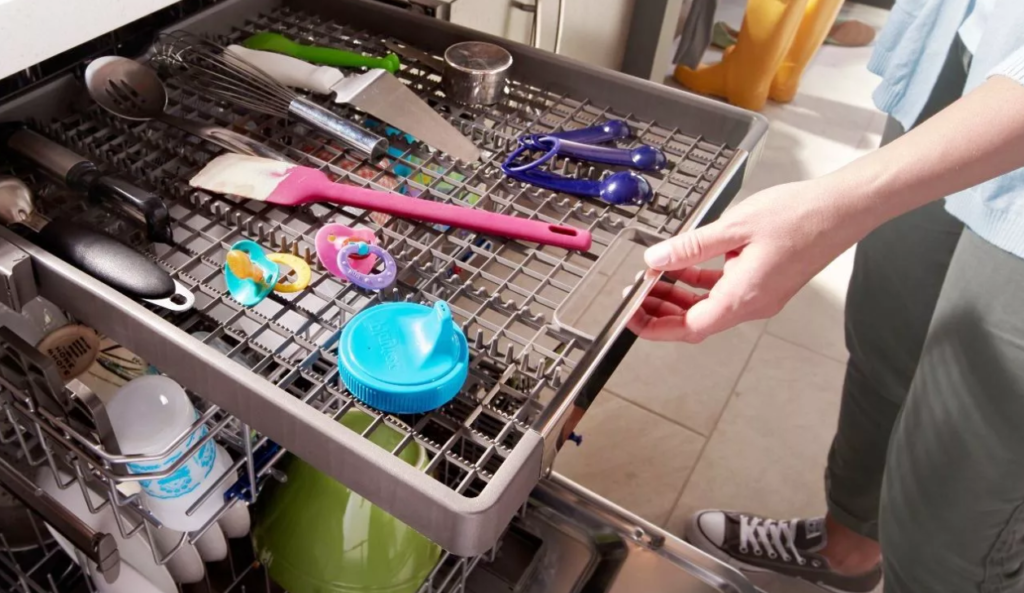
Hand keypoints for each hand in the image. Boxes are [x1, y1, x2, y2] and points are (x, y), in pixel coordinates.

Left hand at [627, 179, 868, 342]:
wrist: (844, 208)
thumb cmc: (800, 216)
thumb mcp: (734, 226)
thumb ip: (690, 246)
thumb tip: (655, 261)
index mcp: (743, 298)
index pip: (688, 328)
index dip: (655, 326)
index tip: (632, 316)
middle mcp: (753, 305)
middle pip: (697, 322)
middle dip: (663, 312)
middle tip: (637, 297)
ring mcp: (762, 296)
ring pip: (711, 307)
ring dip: (681, 298)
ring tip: (654, 281)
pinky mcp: (768, 283)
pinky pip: (727, 291)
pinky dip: (702, 283)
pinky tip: (686, 267)